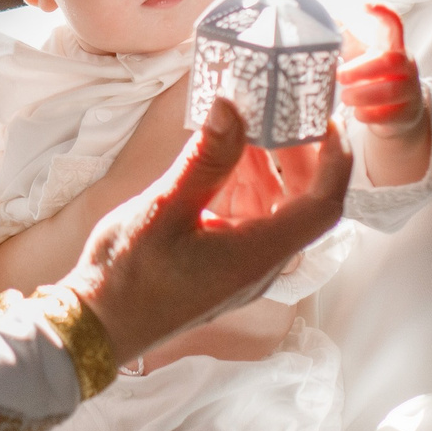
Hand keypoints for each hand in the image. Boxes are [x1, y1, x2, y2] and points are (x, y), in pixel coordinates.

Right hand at [63, 98, 348, 363]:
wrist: (97, 324)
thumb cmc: (129, 276)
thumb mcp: (164, 209)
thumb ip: (205, 159)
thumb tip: (232, 106)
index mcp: (258, 254)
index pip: (323, 205)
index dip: (335, 160)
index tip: (326, 118)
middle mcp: (260, 263)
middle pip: (302, 202)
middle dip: (298, 154)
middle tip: (280, 109)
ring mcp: (242, 265)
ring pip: (274, 207)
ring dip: (267, 165)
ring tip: (246, 120)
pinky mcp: (222, 262)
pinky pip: (247, 216)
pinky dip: (242, 182)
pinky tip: (221, 153)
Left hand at [341, 5, 431, 187]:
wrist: (398, 114)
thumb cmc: (375, 79)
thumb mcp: (363, 57)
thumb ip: (347, 40)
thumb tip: (326, 19)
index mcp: (393, 47)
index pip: (394, 24)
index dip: (381, 12)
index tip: (363, 4)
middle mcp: (405, 66)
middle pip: (390, 61)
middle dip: (362, 69)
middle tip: (339, 75)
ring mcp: (410, 90)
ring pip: (389, 90)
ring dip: (362, 94)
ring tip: (345, 97)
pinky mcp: (407, 113)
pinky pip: (388, 114)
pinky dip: (368, 114)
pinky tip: (358, 112)